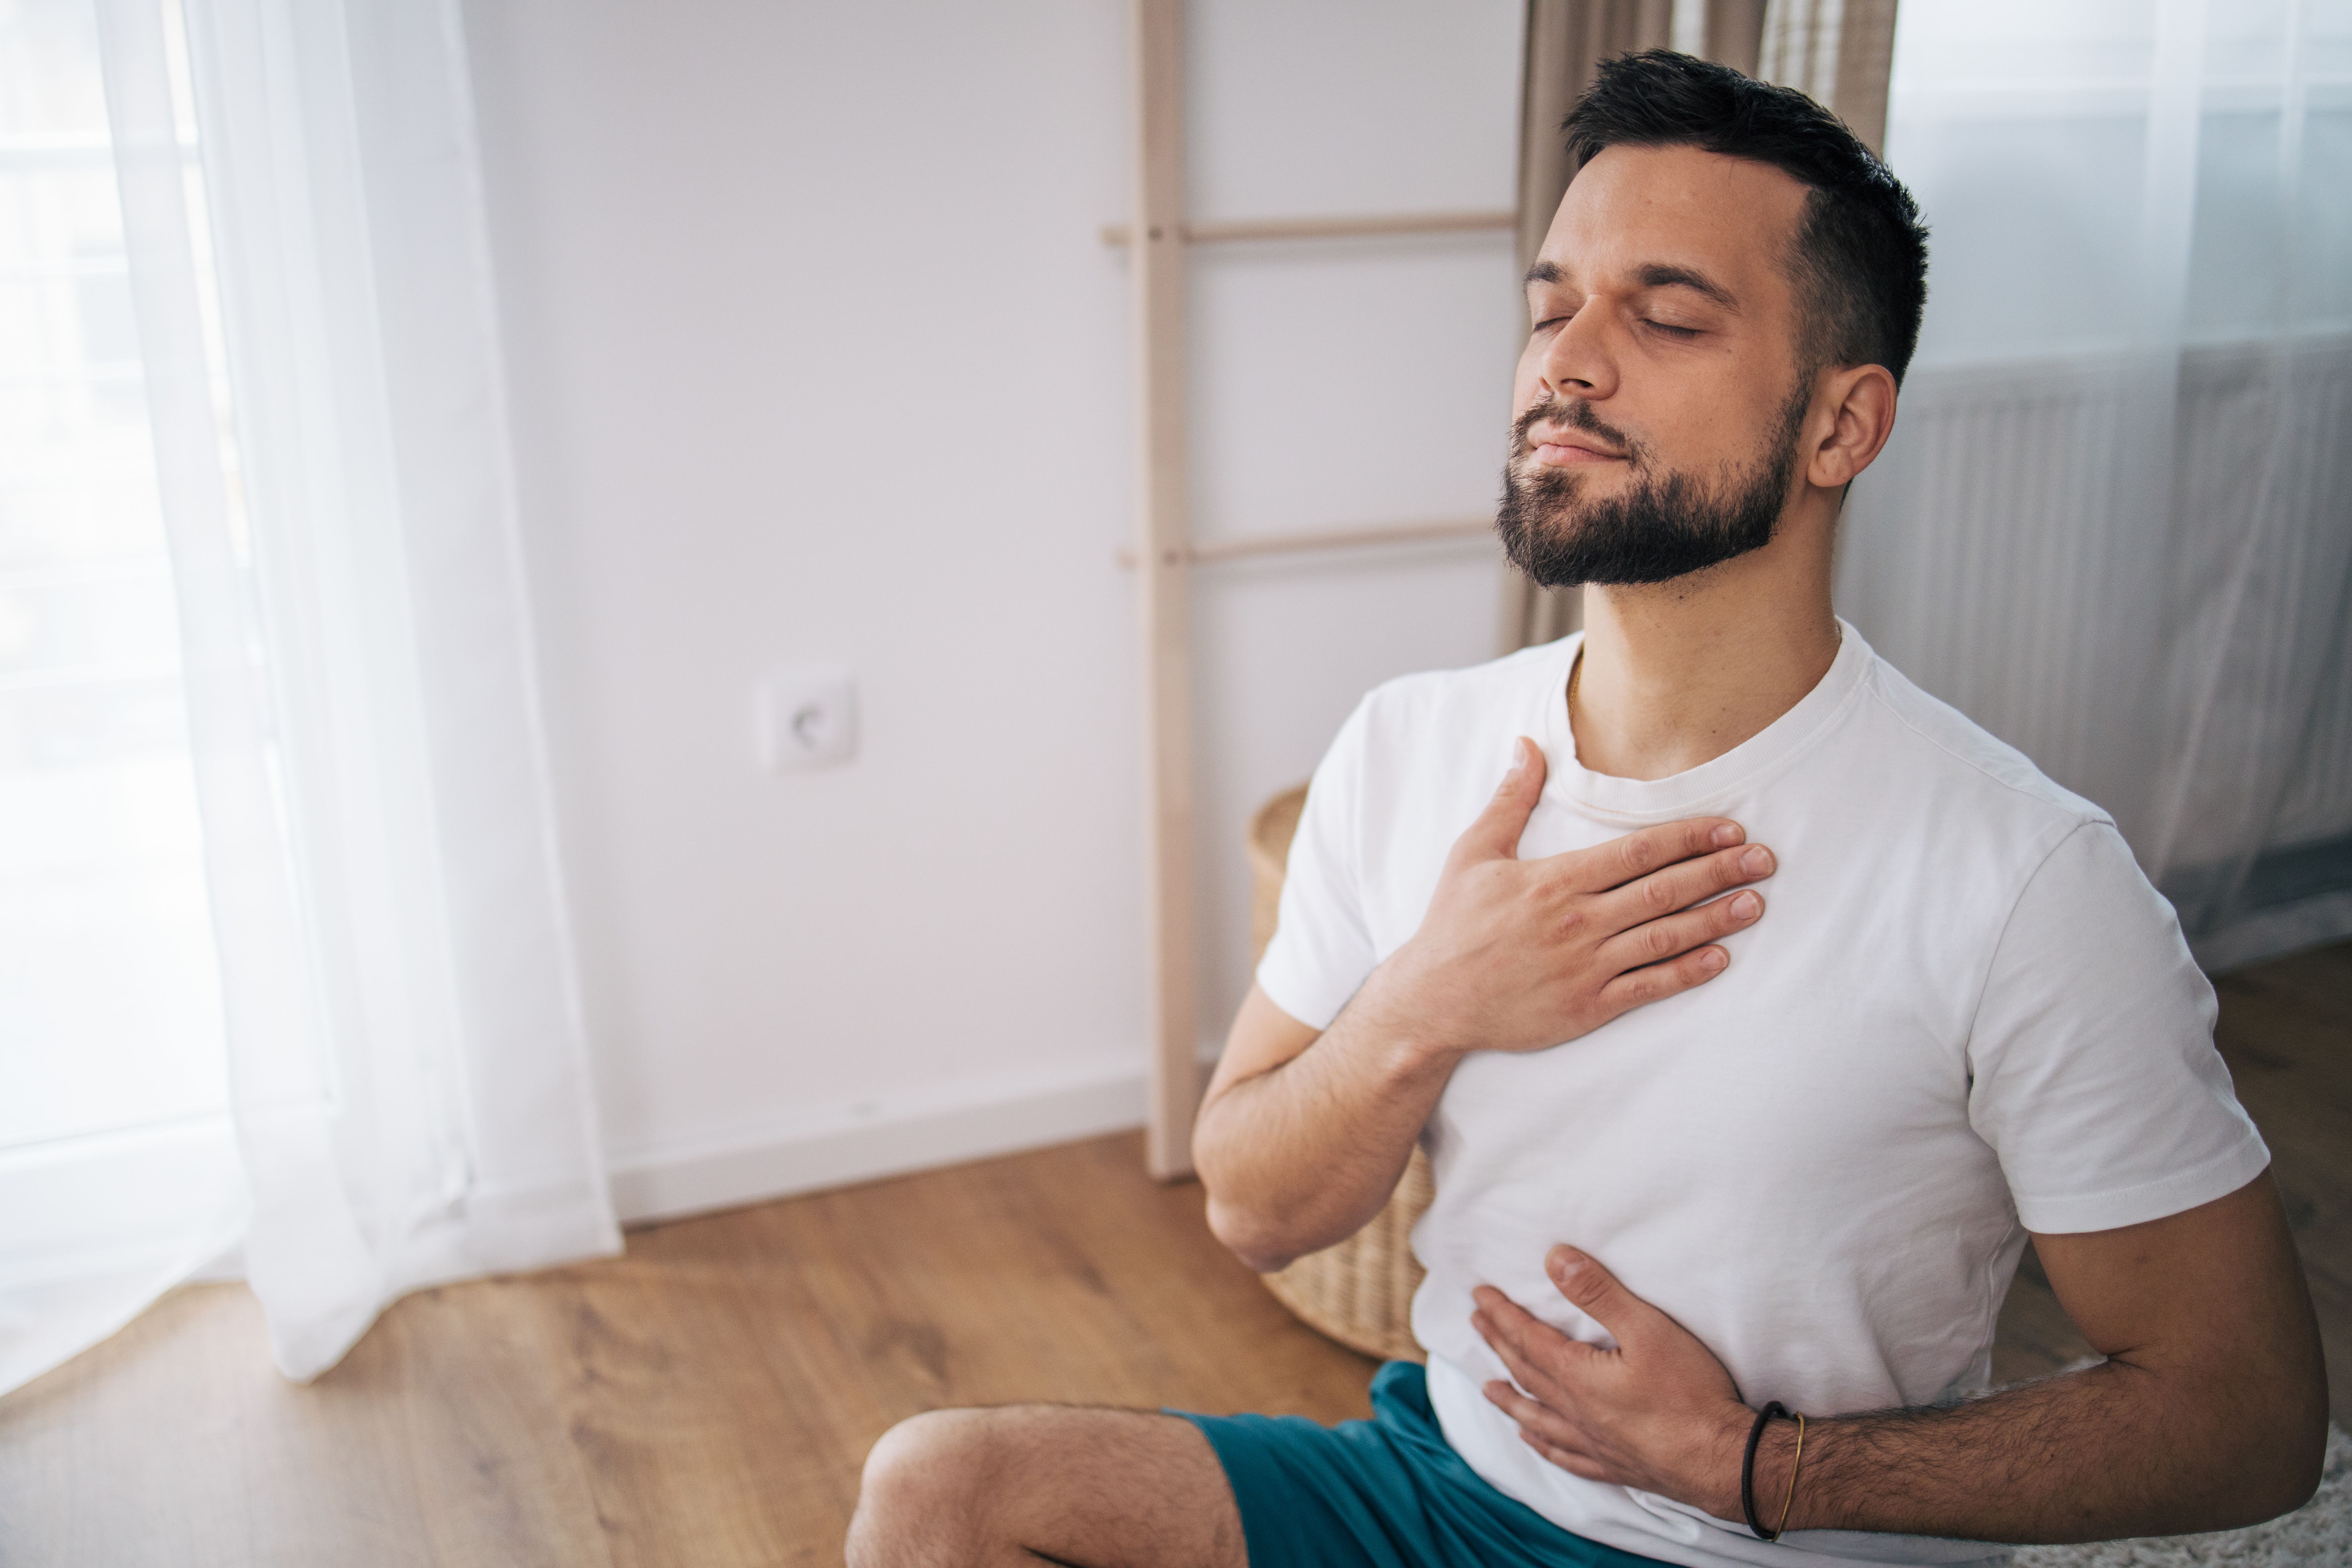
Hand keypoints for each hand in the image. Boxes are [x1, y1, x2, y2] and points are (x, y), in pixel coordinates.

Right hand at [1366, 737, 1772, 1061]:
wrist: (1433, 1001)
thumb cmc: (1453, 925)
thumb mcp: (1473, 853)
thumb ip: (1510, 800)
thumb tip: (1528, 745)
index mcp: (1556, 881)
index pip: (1638, 851)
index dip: (1689, 836)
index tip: (1729, 827)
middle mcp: (1577, 921)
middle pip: (1663, 889)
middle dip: (1719, 871)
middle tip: (1765, 860)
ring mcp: (1585, 967)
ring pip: (1664, 937)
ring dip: (1715, 919)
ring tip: (1756, 903)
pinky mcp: (1587, 1007)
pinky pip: (1648, 988)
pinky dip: (1687, 973)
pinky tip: (1720, 959)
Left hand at [1472, 1246, 1752, 1518]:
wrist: (1724, 1461)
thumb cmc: (1690, 1393)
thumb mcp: (1647, 1328)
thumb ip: (1598, 1293)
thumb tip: (1555, 1259)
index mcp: (1578, 1377)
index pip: (1528, 1339)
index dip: (1502, 1314)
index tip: (1480, 1296)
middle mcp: (1576, 1413)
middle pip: (1526, 1373)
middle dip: (1499, 1344)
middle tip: (1477, 1324)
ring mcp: (1594, 1443)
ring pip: (1538, 1418)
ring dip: (1510, 1399)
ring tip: (1487, 1388)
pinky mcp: (1616, 1465)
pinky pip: (1566, 1457)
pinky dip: (1544, 1446)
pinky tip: (1534, 1442)